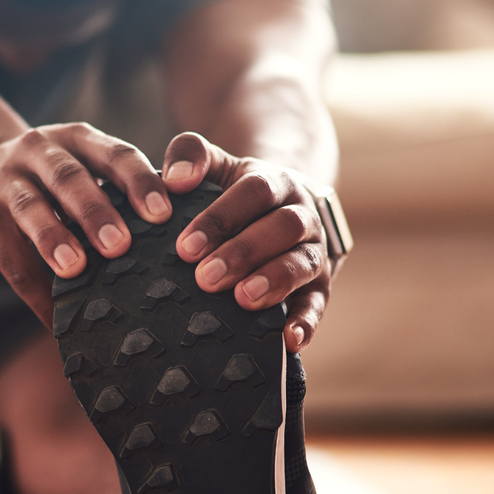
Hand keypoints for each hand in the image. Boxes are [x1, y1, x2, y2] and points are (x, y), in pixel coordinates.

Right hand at [0, 123, 171, 323]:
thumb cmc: (52, 181)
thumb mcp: (83, 168)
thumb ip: (117, 193)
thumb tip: (178, 243)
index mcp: (78, 139)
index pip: (114, 155)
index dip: (138, 182)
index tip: (162, 214)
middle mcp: (41, 150)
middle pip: (69, 177)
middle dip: (95, 211)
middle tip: (121, 245)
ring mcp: (7, 180)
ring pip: (31, 207)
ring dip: (53, 238)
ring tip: (75, 268)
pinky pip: (8, 255)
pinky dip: (32, 288)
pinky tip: (52, 317)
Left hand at [162, 132, 333, 353]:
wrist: (282, 208)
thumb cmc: (236, 194)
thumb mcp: (218, 166)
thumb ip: (192, 155)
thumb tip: (174, 178)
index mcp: (275, 183)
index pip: (253, 193)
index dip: (220, 218)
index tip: (184, 246)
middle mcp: (301, 215)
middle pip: (282, 227)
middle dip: (243, 253)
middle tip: (205, 278)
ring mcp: (313, 252)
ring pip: (302, 263)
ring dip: (274, 281)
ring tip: (242, 299)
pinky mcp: (319, 286)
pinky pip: (317, 304)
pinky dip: (306, 321)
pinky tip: (289, 339)